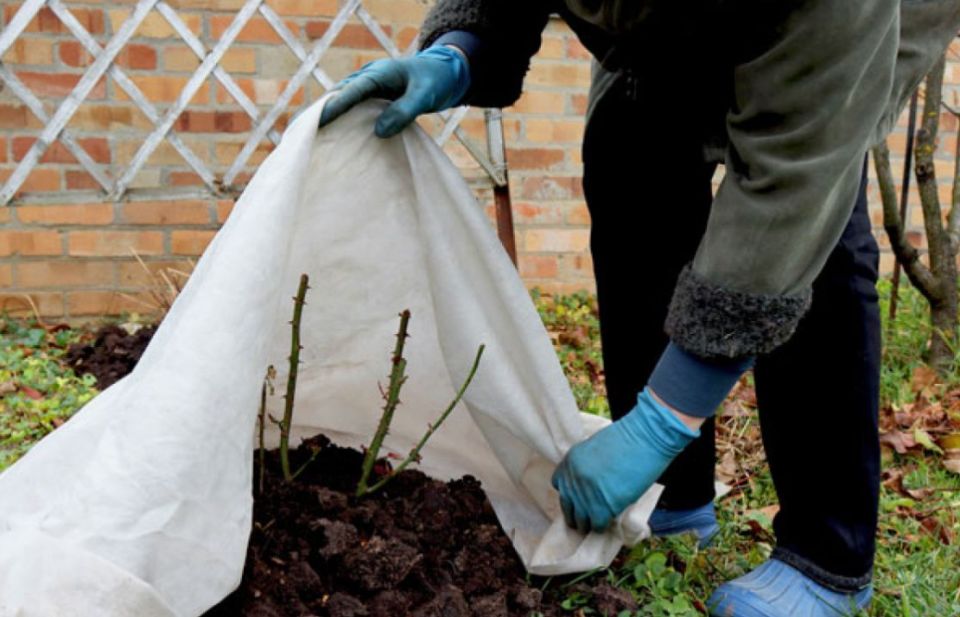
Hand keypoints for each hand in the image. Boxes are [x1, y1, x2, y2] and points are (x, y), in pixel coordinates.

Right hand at [318, 46, 469, 137]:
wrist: (442, 72)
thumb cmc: (434, 81)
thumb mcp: (424, 96)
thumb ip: (404, 111)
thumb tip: (379, 132)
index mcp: (378, 73)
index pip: (352, 90)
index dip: (335, 106)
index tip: (319, 121)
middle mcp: (367, 78)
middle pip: (337, 95)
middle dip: (319, 113)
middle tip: (298, 133)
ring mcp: (366, 88)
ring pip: (339, 102)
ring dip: (324, 119)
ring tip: (304, 139)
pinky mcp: (369, 99)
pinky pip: (349, 110)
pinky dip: (338, 122)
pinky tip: (328, 139)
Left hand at [551, 387, 699, 532]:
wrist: (644, 438)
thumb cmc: (626, 439)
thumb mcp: (594, 448)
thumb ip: (586, 465)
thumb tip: (589, 484)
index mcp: (569, 461)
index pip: (558, 484)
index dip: (570, 493)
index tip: (578, 498)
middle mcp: (573, 479)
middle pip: (567, 506)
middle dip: (576, 513)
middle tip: (586, 517)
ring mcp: (585, 495)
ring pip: (580, 520)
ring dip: (588, 523)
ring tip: (597, 523)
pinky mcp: (602, 507)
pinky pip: (596, 525)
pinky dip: (602, 526)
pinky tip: (608, 522)